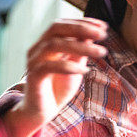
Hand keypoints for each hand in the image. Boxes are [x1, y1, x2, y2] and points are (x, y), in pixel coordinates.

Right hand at [3, 18, 108, 136]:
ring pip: (54, 45)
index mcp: (46, 43)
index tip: (103, 26)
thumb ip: (80, 54)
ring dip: (81, 47)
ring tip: (101, 52)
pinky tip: (85, 71)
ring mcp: (33, 61)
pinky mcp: (33, 76)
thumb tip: (91, 36)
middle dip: (81, 28)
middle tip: (103, 34)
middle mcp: (37, 49)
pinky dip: (69, 67)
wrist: (40, 113)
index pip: (62, 25)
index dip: (82, 22)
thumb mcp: (74, 69)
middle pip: (56, 28)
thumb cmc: (57, 89)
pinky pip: (50, 66)